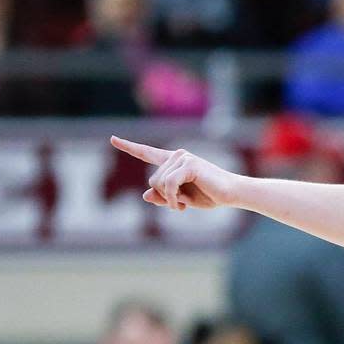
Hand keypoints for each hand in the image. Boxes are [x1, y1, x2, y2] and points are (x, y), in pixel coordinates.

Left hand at [110, 136, 240, 209]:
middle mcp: (177, 155)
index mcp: (174, 162)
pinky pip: (169, 184)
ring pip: (158, 183)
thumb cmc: (209, 195)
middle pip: (152, 180)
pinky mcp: (189, 164)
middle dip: (164, 196)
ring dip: (169, 199)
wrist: (231, 193)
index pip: (147, 153)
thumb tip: (146, 195)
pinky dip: (172, 198)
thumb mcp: (181, 200)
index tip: (113, 139)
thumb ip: (163, 197)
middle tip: (179, 204)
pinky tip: (181, 205)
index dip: (129, 147)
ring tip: (183, 204)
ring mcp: (183, 158)